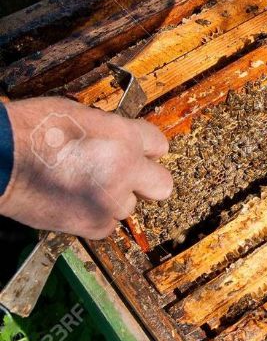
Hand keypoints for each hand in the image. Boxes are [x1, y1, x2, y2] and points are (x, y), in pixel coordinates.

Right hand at [0, 97, 171, 239]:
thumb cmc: (30, 130)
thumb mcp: (80, 114)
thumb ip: (111, 131)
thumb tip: (122, 140)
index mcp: (124, 137)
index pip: (160, 145)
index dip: (147, 149)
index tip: (140, 153)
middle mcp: (124, 170)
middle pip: (161, 185)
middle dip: (147, 181)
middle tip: (128, 177)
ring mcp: (109, 200)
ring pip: (129, 207)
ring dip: (114, 199)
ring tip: (86, 188)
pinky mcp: (91, 225)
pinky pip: (107, 225)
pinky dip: (95, 217)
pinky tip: (75, 203)